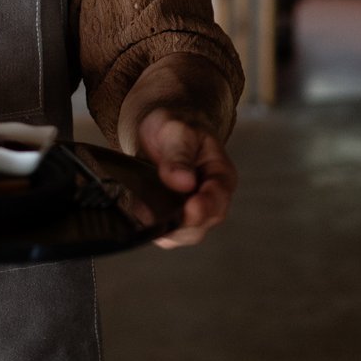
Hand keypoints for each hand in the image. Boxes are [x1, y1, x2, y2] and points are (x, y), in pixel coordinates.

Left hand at [134, 107, 236, 248]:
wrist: (159, 130)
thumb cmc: (175, 127)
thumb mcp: (177, 131)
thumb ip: (179, 154)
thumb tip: (183, 182)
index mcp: (220, 174)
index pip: (219, 197)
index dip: (206, 207)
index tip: (191, 207)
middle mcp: (210, 197)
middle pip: (204, 223)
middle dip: (185, 225)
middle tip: (162, 220)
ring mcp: (192, 209)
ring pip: (184, 233)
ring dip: (167, 230)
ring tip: (147, 216)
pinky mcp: (172, 216)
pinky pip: (166, 232)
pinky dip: (154, 228)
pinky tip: (140, 217)